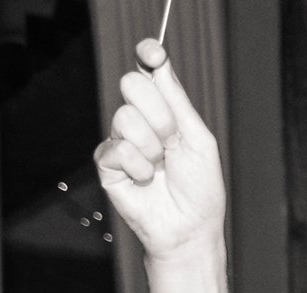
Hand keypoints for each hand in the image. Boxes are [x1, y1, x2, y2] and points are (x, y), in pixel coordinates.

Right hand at [94, 40, 227, 292]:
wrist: (189, 227)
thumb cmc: (200, 189)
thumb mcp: (198, 140)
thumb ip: (178, 103)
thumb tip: (160, 66)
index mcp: (164, 113)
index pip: (150, 75)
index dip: (149, 58)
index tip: (151, 50)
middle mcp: (140, 122)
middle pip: (132, 85)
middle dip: (158, 112)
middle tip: (171, 139)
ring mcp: (121, 140)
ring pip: (124, 116)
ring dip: (151, 145)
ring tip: (161, 166)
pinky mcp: (107, 163)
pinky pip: (116, 148)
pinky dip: (138, 165)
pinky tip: (146, 179)